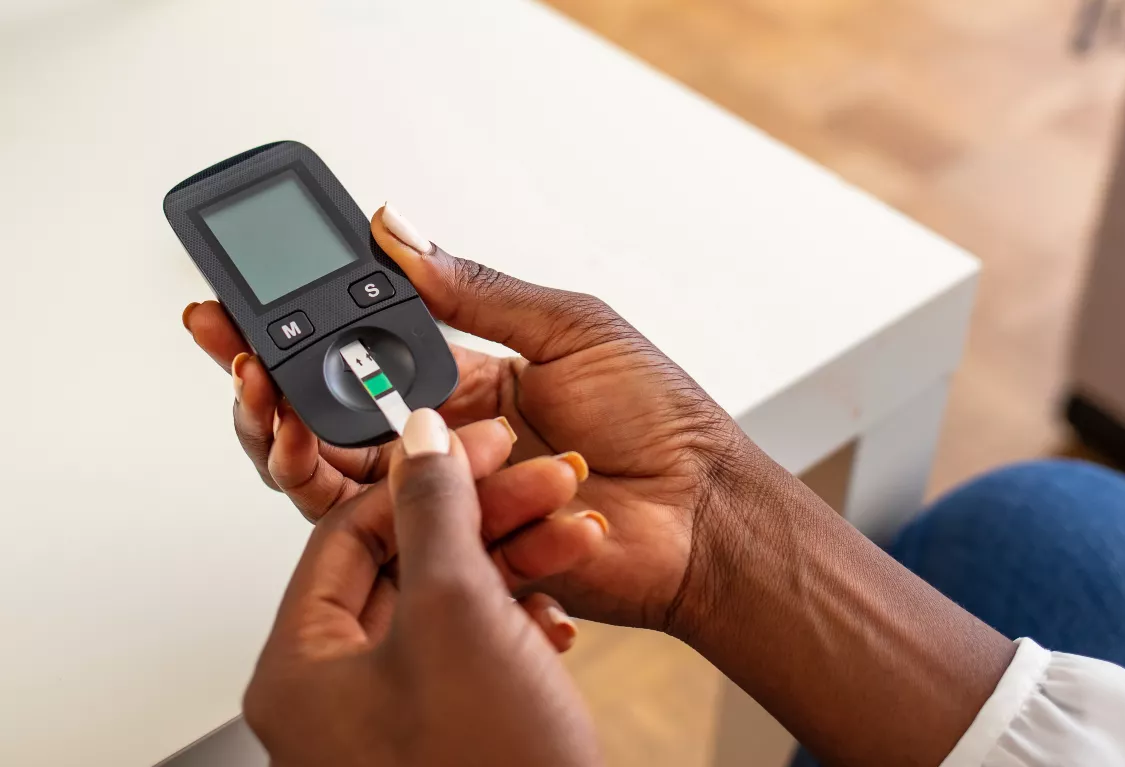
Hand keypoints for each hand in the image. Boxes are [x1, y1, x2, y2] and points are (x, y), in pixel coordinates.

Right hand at [185, 204, 771, 630]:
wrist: (704, 511)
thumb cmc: (660, 421)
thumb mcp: (571, 328)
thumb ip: (479, 292)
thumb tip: (399, 232)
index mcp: (468, 381)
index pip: (360, 352)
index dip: (298, 329)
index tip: (242, 301)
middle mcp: (444, 443)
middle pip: (324, 421)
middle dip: (263, 385)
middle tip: (232, 354)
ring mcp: (443, 502)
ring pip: (331, 480)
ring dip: (283, 440)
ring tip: (265, 404)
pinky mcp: (451, 554)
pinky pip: (378, 535)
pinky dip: (340, 498)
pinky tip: (312, 455)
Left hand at [244, 409, 601, 765]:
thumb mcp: (458, 615)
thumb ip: (434, 514)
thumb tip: (418, 442)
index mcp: (301, 669)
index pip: (347, 533)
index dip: (420, 477)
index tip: (478, 443)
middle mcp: (337, 694)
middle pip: (405, 563)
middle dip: (485, 518)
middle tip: (541, 480)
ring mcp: (393, 717)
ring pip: (449, 602)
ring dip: (514, 560)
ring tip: (572, 534)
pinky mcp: (448, 732)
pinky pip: (474, 649)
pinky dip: (518, 618)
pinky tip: (559, 610)